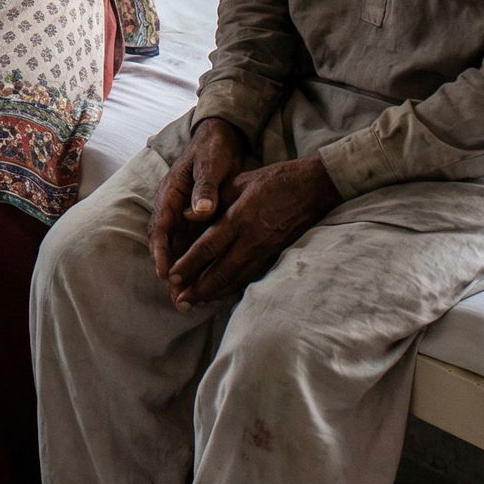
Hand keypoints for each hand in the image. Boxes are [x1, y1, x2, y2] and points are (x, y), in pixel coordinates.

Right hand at [149, 118, 243, 280]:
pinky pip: (189, 243)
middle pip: (164, 242)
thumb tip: (200, 212)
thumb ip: (205, 188)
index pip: (161, 225)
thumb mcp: (210, 166)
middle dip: (168, 269)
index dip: (162, 250)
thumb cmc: (213, 150)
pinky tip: (200, 280)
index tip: (164, 272)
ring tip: (185, 298)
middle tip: (176, 296)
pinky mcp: (194, 218)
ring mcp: (182, 213)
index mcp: (170, 192)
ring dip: (179, 270)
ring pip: (176, 246)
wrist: (220, 139)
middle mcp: (172, 206)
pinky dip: (191, 261)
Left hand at [164, 155, 340, 309]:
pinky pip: (251, 277)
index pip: (209, 246)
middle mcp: (251, 239)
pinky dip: (233, 288)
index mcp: (239, 218)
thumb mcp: (238, 181)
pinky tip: (221, 294)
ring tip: (195, 302)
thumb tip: (185, 216)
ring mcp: (265, 251)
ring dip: (214, 293)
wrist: (311, 190)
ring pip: (236, 279)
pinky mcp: (275, 256)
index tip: (172, 277)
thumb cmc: (271, 181)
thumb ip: (212, 201)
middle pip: (221, 271)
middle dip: (198, 288)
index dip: (189, 264)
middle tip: (179, 302)